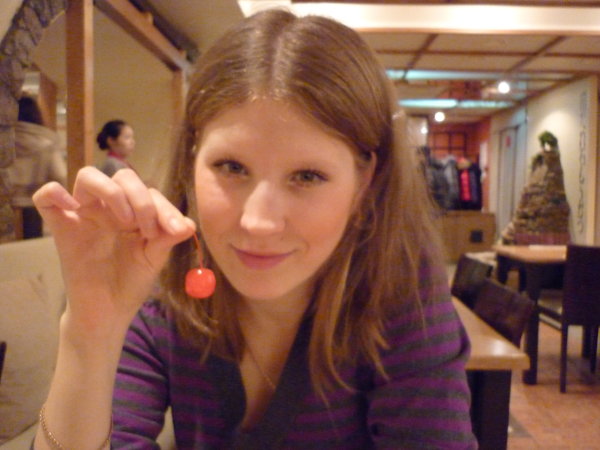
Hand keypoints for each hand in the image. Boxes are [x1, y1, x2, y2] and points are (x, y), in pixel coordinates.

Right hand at [33, 167, 195, 337]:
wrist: (107, 312)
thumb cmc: (131, 282)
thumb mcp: (154, 259)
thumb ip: (168, 238)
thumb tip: (189, 225)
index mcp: (134, 211)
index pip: (148, 191)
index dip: (164, 206)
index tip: (175, 230)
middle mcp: (109, 208)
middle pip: (122, 176)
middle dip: (141, 198)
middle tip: (146, 228)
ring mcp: (84, 215)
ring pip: (88, 177)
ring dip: (111, 192)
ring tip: (124, 222)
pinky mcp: (61, 228)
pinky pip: (46, 198)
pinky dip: (53, 192)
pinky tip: (72, 206)